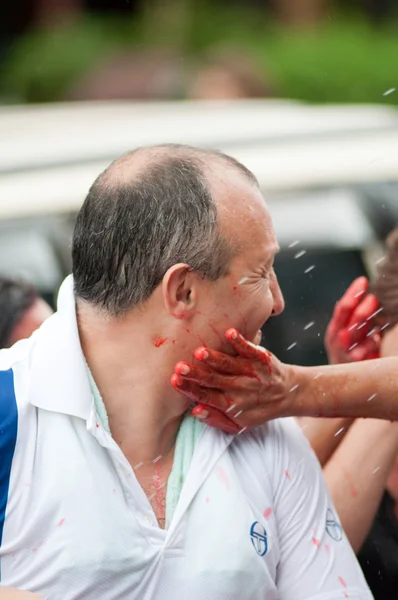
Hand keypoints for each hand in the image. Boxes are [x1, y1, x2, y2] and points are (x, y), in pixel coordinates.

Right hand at [171, 328, 294, 432]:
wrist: (288, 393)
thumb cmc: (256, 408)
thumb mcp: (238, 424)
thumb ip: (215, 418)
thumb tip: (194, 410)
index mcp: (232, 405)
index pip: (206, 397)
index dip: (190, 389)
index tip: (174, 380)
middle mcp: (241, 389)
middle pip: (214, 380)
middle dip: (196, 374)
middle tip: (179, 367)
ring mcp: (251, 372)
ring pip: (229, 364)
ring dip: (214, 358)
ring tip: (199, 353)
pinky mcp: (261, 358)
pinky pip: (249, 349)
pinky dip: (240, 341)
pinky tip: (229, 333)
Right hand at [325, 276, 380, 363]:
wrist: (344, 386)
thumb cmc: (351, 355)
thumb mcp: (350, 335)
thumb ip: (355, 318)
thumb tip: (368, 294)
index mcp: (334, 330)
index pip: (342, 309)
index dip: (352, 294)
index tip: (363, 281)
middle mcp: (336, 341)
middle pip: (348, 320)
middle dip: (361, 308)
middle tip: (374, 298)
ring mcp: (344, 355)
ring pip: (353, 335)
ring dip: (366, 323)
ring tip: (378, 313)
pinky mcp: (353, 367)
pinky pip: (362, 354)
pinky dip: (370, 344)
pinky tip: (378, 337)